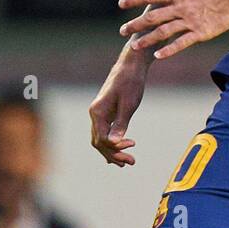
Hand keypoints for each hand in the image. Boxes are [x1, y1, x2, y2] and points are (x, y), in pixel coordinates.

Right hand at [89, 48, 148, 166]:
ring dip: (113, 152)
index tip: (133, 144)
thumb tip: (114, 143)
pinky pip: (104, 132)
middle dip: (114, 154)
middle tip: (132, 162)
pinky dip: (111, 144)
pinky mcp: (106, 113)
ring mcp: (99, 114)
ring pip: (100, 139)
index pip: (101, 139)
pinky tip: (119, 152)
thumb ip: (121, 124)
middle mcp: (95, 114)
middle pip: (99, 143)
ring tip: (128, 162)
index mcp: (97, 112)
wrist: (131, 65)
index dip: (115, 148)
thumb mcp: (129, 104)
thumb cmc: (131, 82)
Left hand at [118, 0, 228, 59]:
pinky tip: (158, 56)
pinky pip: (182, 43)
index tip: (121, 4)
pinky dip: (169, 49)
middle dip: (135, 24)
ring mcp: (190, 21)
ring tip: (134, 46)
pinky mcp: (201, 33)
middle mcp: (181, 7)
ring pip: (164, 31)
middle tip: (122, 30)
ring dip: (147, 39)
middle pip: (153, 16)